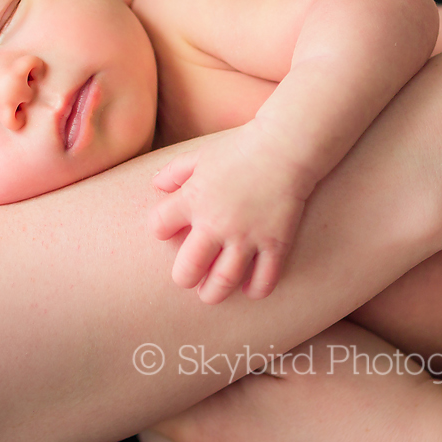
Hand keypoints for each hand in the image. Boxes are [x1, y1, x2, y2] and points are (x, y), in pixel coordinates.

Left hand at [139, 323, 441, 441]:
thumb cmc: (379, 395)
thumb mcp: (305, 343)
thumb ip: (238, 330)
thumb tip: (189, 310)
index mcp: (208, 437)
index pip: (141, 392)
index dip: (144, 351)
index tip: (152, 318)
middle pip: (156, 429)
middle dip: (162, 388)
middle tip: (179, 340)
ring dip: (194, 419)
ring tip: (223, 373)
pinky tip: (266, 411)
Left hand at [148, 124, 309, 302]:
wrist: (285, 147)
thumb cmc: (239, 149)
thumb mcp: (200, 155)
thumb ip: (174, 172)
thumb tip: (156, 186)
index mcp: (193, 200)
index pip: (159, 227)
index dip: (161, 230)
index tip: (169, 231)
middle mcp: (216, 223)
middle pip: (188, 269)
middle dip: (184, 278)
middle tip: (189, 278)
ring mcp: (247, 236)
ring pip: (224, 281)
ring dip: (214, 293)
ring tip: (211, 294)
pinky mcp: (275, 242)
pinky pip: (264, 279)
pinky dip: (255, 290)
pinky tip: (250, 288)